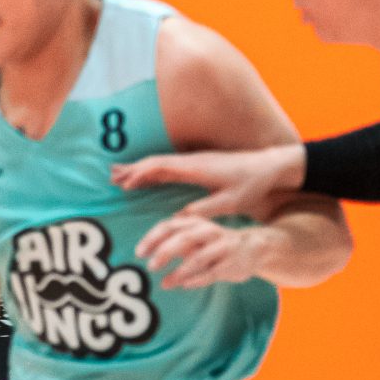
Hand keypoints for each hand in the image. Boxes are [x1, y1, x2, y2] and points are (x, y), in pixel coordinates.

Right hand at [112, 141, 304, 219]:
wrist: (268, 166)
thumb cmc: (250, 184)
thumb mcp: (229, 202)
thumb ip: (203, 210)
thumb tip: (178, 218)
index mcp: (197, 169)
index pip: (162, 168)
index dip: (142, 174)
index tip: (125, 183)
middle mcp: (192, 161)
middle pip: (156, 163)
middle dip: (133, 170)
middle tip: (111, 178)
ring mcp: (194, 161)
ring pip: (160, 162)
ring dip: (139, 168)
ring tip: (119, 175)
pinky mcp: (198, 164)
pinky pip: (169, 166)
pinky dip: (153, 170)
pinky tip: (145, 176)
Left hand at [134, 214, 261, 289]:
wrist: (254, 247)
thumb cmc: (213, 244)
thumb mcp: (192, 238)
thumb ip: (171, 243)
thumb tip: (144, 253)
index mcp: (194, 223)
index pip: (169, 226)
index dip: (152, 238)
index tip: (139, 253)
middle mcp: (208, 232)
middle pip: (183, 239)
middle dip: (165, 252)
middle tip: (150, 266)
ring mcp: (221, 247)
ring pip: (199, 257)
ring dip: (180, 271)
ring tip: (165, 283)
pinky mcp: (231, 263)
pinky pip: (212, 272)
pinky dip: (197, 279)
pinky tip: (184, 286)